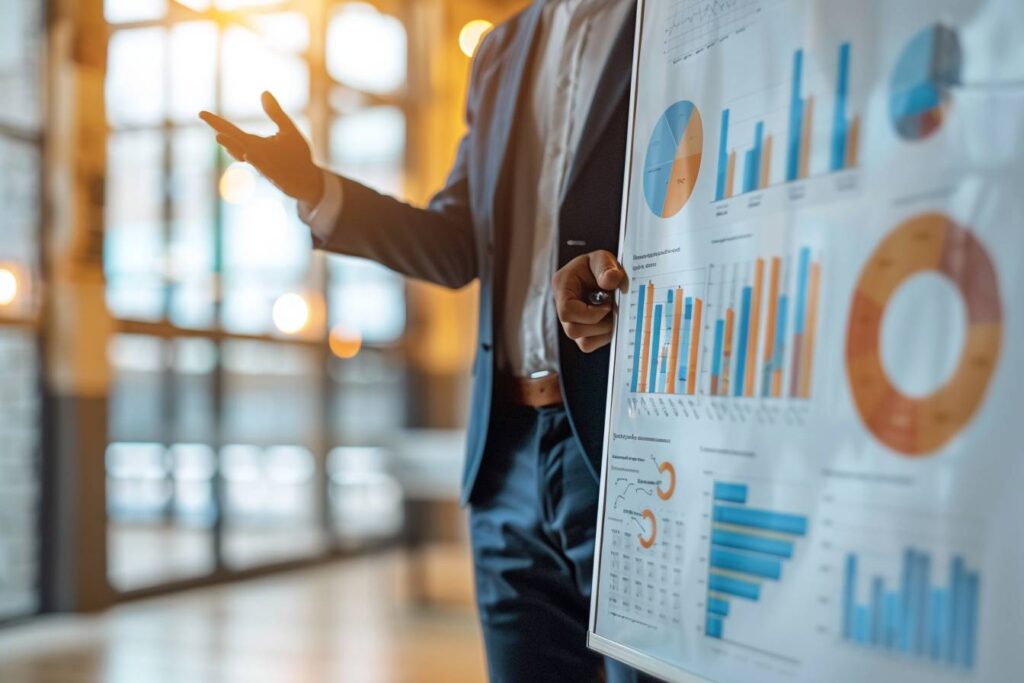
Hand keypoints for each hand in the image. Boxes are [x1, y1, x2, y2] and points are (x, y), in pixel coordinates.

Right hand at [199, 91, 323, 205]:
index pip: (232, 131)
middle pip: (234, 141)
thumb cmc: (297, 155)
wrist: (310, 178)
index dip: (217, 122)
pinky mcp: (275, 175)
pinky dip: (256, 162)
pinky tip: (248, 154)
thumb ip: (275, 113)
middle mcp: (255, 153)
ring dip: (232, 147)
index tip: (201, 113)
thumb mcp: (287, 130)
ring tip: (219, 137)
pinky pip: (264, 168)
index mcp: (255, 143)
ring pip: (245, 156)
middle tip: (205, 121)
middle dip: (221, 132)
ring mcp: (264, 165)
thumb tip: (264, 92)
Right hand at [553, 250, 626, 352]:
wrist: (602, 276)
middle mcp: (562, 308)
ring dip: (604, 330)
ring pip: (584, 342)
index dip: (590, 313)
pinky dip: (605, 336)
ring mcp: (570, 323)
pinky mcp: (580, 334)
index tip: (608, 304)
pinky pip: (590, 345)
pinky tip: (611, 320)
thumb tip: (609, 281)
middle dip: (599, 323)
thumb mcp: (603, 258)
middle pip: (573, 331)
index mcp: (562, 286)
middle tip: (613, 308)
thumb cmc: (598, 267)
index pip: (567, 311)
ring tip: (613, 313)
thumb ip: (606, 267)